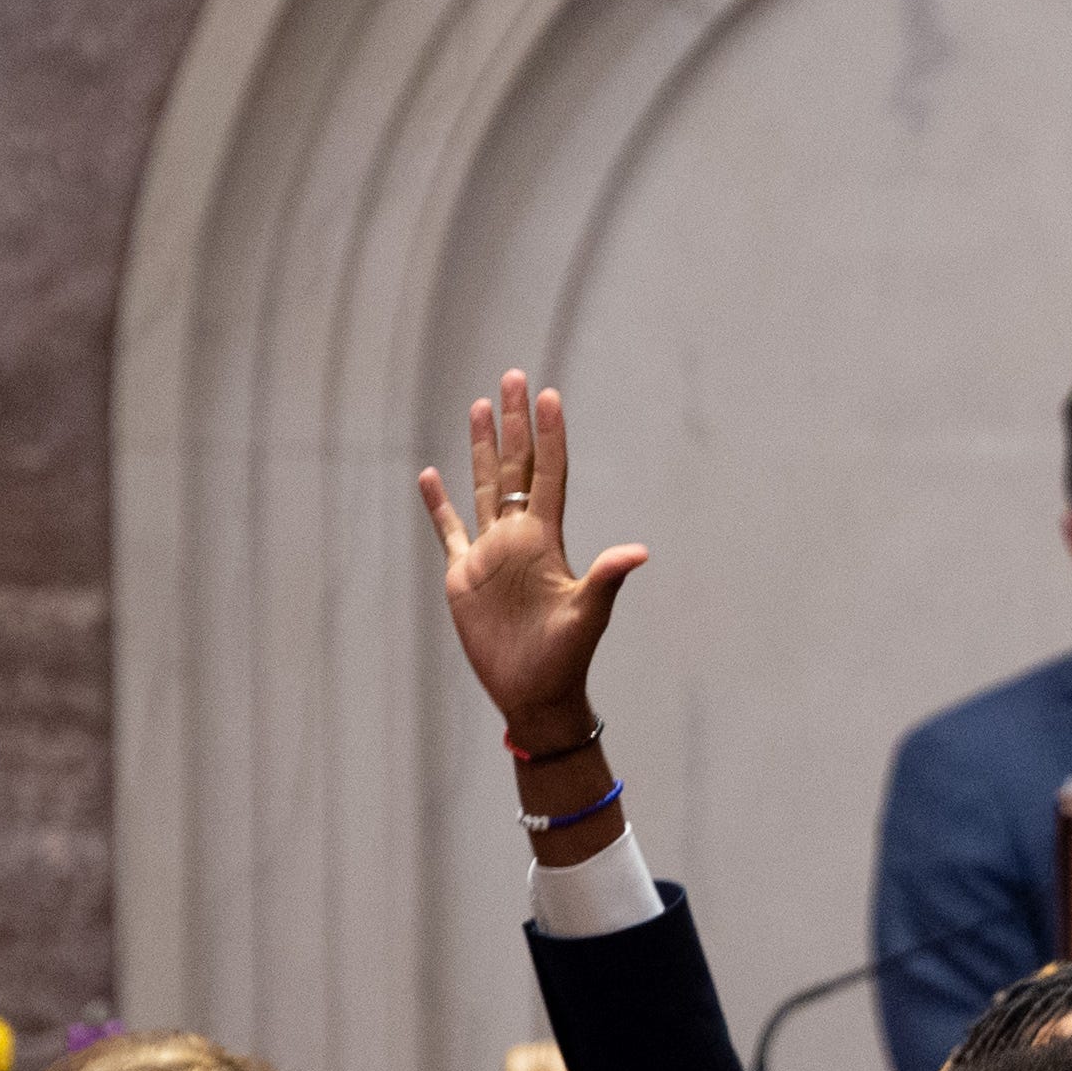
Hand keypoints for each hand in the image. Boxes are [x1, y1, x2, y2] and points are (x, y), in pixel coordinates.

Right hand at [420, 370, 645, 747]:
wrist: (534, 694)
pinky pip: (450, 531)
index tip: (549, 395)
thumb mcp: (588, 615)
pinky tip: (432, 475)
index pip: (549, 474)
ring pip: (484, 487)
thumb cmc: (566, 658)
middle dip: (514, 423)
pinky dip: (439, 505)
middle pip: (515, 467)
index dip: (549, 436)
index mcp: (546, 541)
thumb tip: (639, 553)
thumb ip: (606, 578)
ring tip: (479, 406)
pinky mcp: (465, 576)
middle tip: (513, 376)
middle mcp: (518, 538)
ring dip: (482, 448)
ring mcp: (491, 554)